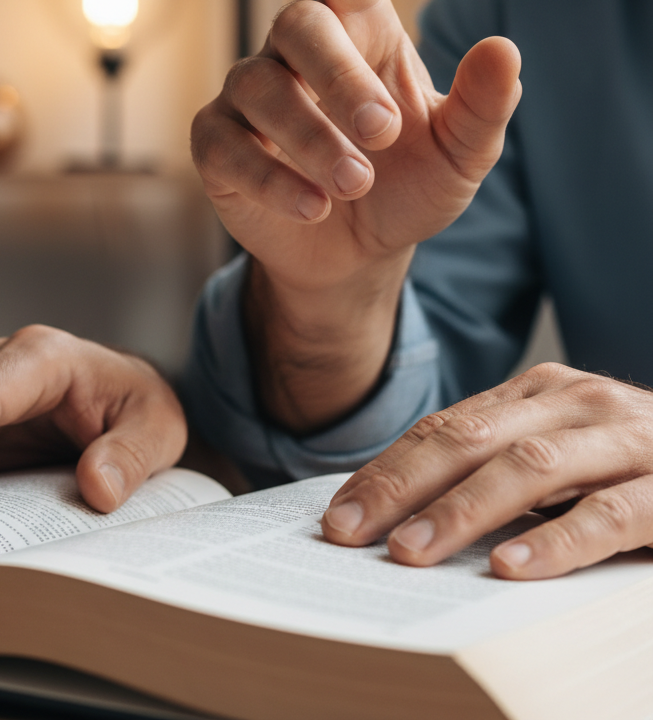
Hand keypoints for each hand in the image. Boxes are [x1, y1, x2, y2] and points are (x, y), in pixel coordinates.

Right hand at [190, 0, 520, 429]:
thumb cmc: (407, 188)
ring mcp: (250, 98)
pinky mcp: (217, 145)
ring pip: (259, 89)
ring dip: (311, 138)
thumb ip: (484, 107)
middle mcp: (297, 56)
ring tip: (352, 184)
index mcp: (361, 38)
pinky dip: (272, 177)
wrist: (355, 253)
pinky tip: (312, 206)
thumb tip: (504, 48)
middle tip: (381, 136)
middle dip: (339, 79)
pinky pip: (228, 145)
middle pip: (298, 26)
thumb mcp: (460, 155)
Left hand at [321, 365, 652, 578]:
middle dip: (402, 486)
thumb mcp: (561, 453)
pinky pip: (612, 514)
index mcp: (539, 394)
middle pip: (470, 440)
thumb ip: (499, 468)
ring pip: (530, 469)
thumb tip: (402, 514)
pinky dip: (558, 541)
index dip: (387, 469)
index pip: (444, 428)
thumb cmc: (633, 464)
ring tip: (411, 552)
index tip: (340, 512)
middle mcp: (577, 403)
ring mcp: (628, 438)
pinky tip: (511, 569)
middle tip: (352, 532)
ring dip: (463, 512)